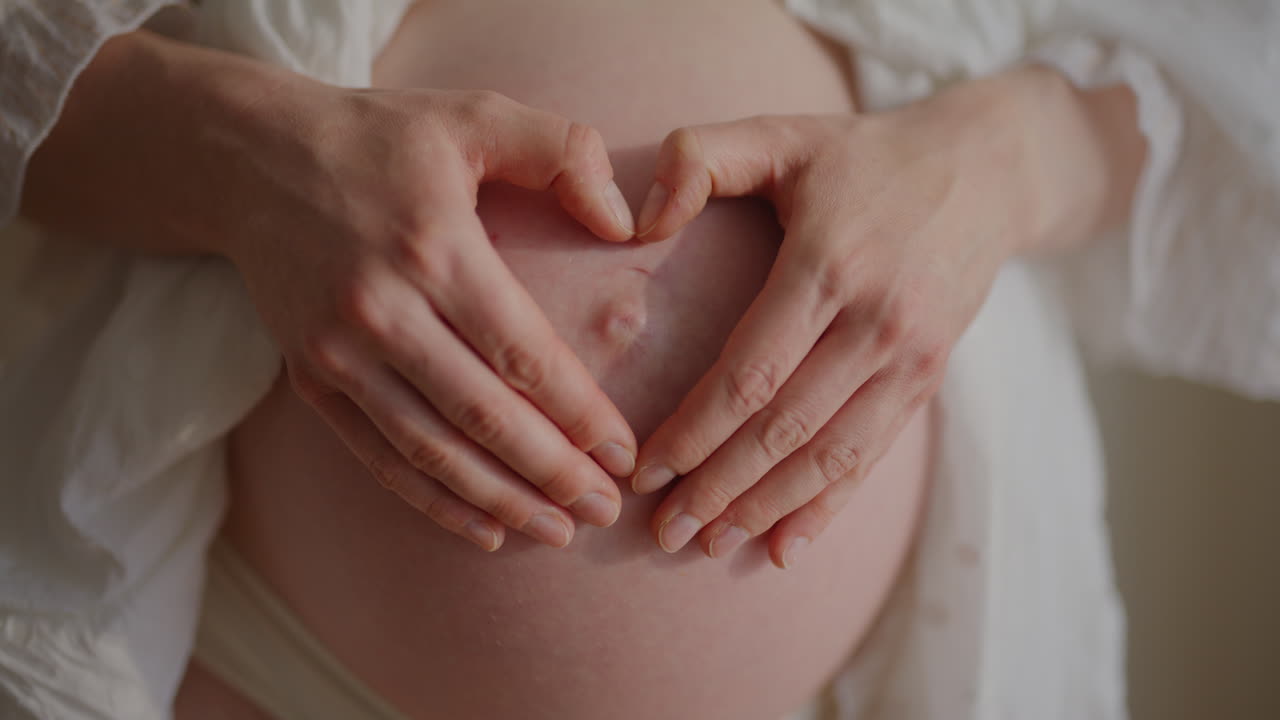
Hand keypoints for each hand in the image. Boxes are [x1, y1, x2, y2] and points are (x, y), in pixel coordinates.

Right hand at [230, 84, 644, 551]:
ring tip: (558, 532)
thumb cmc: (380, 139)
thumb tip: (625, 223)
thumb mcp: (474, 114)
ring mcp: (339, 352)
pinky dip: (431, 501)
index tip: (623, 453)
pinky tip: (484, 528)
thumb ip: (562, 151)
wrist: (250, 159)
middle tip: (605, 510)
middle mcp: (383, 310)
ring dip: (500, 500)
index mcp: (435, 249)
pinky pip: (377, 457)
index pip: (523, 353)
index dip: (578, 414)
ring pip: (431, 450)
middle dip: (552, 473)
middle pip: (483, 417)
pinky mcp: (310, 379)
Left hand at [626, 98, 1035, 567]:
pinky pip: (873, 455)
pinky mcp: (930, 377)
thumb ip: (698, 158)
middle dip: (718, 488)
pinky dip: (829, 505)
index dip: (694, 432)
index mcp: (828, 264)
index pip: (750, 373)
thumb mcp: (781, 132)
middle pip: (784, 429)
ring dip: (766, 508)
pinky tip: (786, 545)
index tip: (646, 471)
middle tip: (663, 532)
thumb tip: (638, 221)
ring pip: (829, 455)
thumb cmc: (862, 157)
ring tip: (709, 545)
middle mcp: (876, 321)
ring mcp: (910, 357)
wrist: (988, 169)